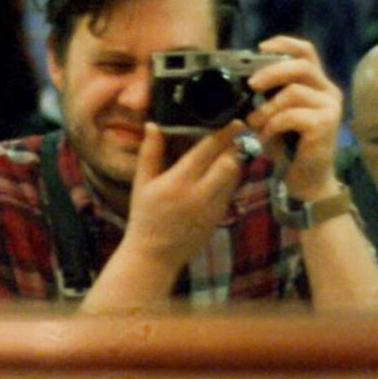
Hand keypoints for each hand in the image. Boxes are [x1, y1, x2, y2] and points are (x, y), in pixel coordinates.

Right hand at [120, 120, 245, 266]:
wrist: (155, 255)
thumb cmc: (144, 217)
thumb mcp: (141, 184)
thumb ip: (149, 153)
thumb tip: (153, 125)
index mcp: (178, 182)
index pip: (207, 151)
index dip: (224, 134)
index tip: (235, 122)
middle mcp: (199, 195)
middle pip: (229, 163)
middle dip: (233, 149)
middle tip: (232, 138)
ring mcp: (212, 209)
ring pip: (234, 178)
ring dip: (233, 164)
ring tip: (227, 155)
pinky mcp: (219, 219)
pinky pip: (231, 193)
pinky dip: (229, 181)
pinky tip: (219, 177)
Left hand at [245, 35, 343, 199]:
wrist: (306, 180)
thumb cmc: (289, 147)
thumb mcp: (276, 113)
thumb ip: (269, 94)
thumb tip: (245, 78)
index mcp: (317, 84)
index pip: (306, 51)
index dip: (284, 44)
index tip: (260, 48)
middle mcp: (328, 91)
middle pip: (301, 66)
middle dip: (272, 72)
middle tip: (251, 85)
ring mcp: (331, 107)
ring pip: (294, 92)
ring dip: (268, 107)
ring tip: (255, 123)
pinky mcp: (326, 125)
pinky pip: (293, 115)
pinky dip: (274, 124)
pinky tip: (267, 136)